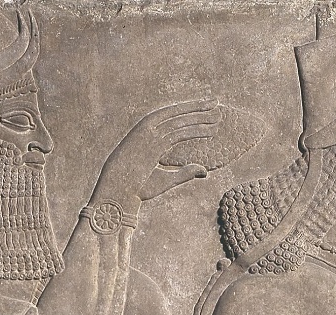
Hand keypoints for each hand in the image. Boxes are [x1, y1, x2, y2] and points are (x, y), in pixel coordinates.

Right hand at [94, 100, 221, 212]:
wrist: (117, 191)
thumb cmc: (137, 187)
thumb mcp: (166, 179)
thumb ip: (185, 173)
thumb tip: (204, 170)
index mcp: (147, 134)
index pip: (171, 117)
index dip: (188, 111)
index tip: (204, 108)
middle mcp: (149, 130)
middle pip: (177, 114)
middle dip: (197, 107)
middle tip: (215, 102)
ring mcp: (150, 135)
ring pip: (180, 121)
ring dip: (200, 117)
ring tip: (218, 114)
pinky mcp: (153, 143)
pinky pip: (178, 133)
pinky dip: (195, 131)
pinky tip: (210, 130)